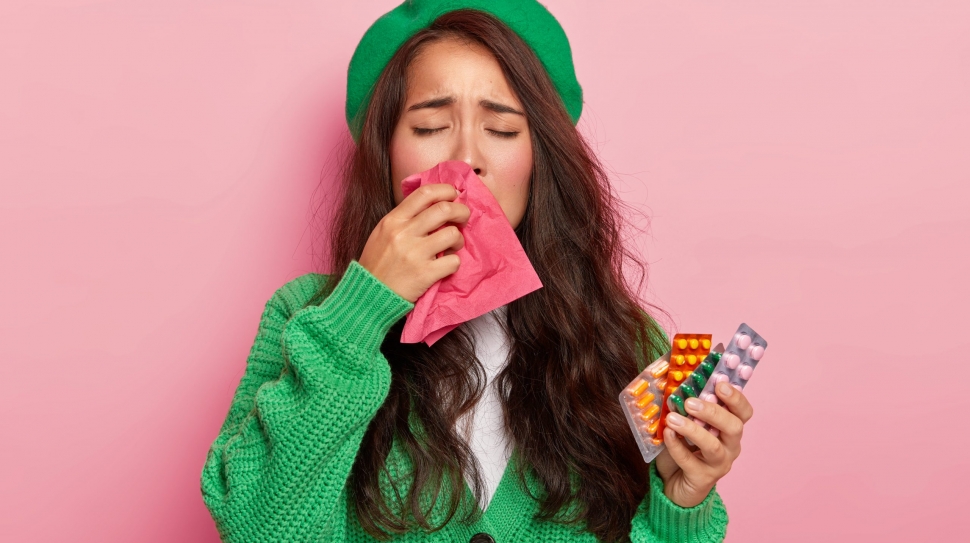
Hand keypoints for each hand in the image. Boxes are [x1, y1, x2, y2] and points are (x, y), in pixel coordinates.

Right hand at [358, 183, 469, 302]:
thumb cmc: (377, 264)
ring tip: (453, 246)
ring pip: (452, 233)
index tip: (453, 196)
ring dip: (459, 239)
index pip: (425, 193)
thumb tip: (434, 204)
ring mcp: (414, 253)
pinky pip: (453, 261)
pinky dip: (454, 262)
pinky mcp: (425, 274)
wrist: (368, 296)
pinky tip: (446, 265)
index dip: (446, 190)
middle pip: (444, 209)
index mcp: (393, 220)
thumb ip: (405, 218)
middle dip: (461, 211)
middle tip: (463, 218)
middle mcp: (404, 233)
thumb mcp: (383, 233)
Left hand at [653, 381, 753, 507]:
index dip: (736, 397)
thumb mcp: (688, 423)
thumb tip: (677, 380)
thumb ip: (688, 405)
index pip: (744, 412)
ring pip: (714, 446)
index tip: (720, 383)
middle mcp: (730, 446)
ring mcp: (719, 464)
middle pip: (734, 427)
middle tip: (691, 402)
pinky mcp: (702, 479)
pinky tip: (666, 433)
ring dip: (693, 430)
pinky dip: (676, 446)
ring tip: (673, 418)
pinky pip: (690, 461)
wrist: (676, 484)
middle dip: (714, 412)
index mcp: (730, 429)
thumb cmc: (684, 448)